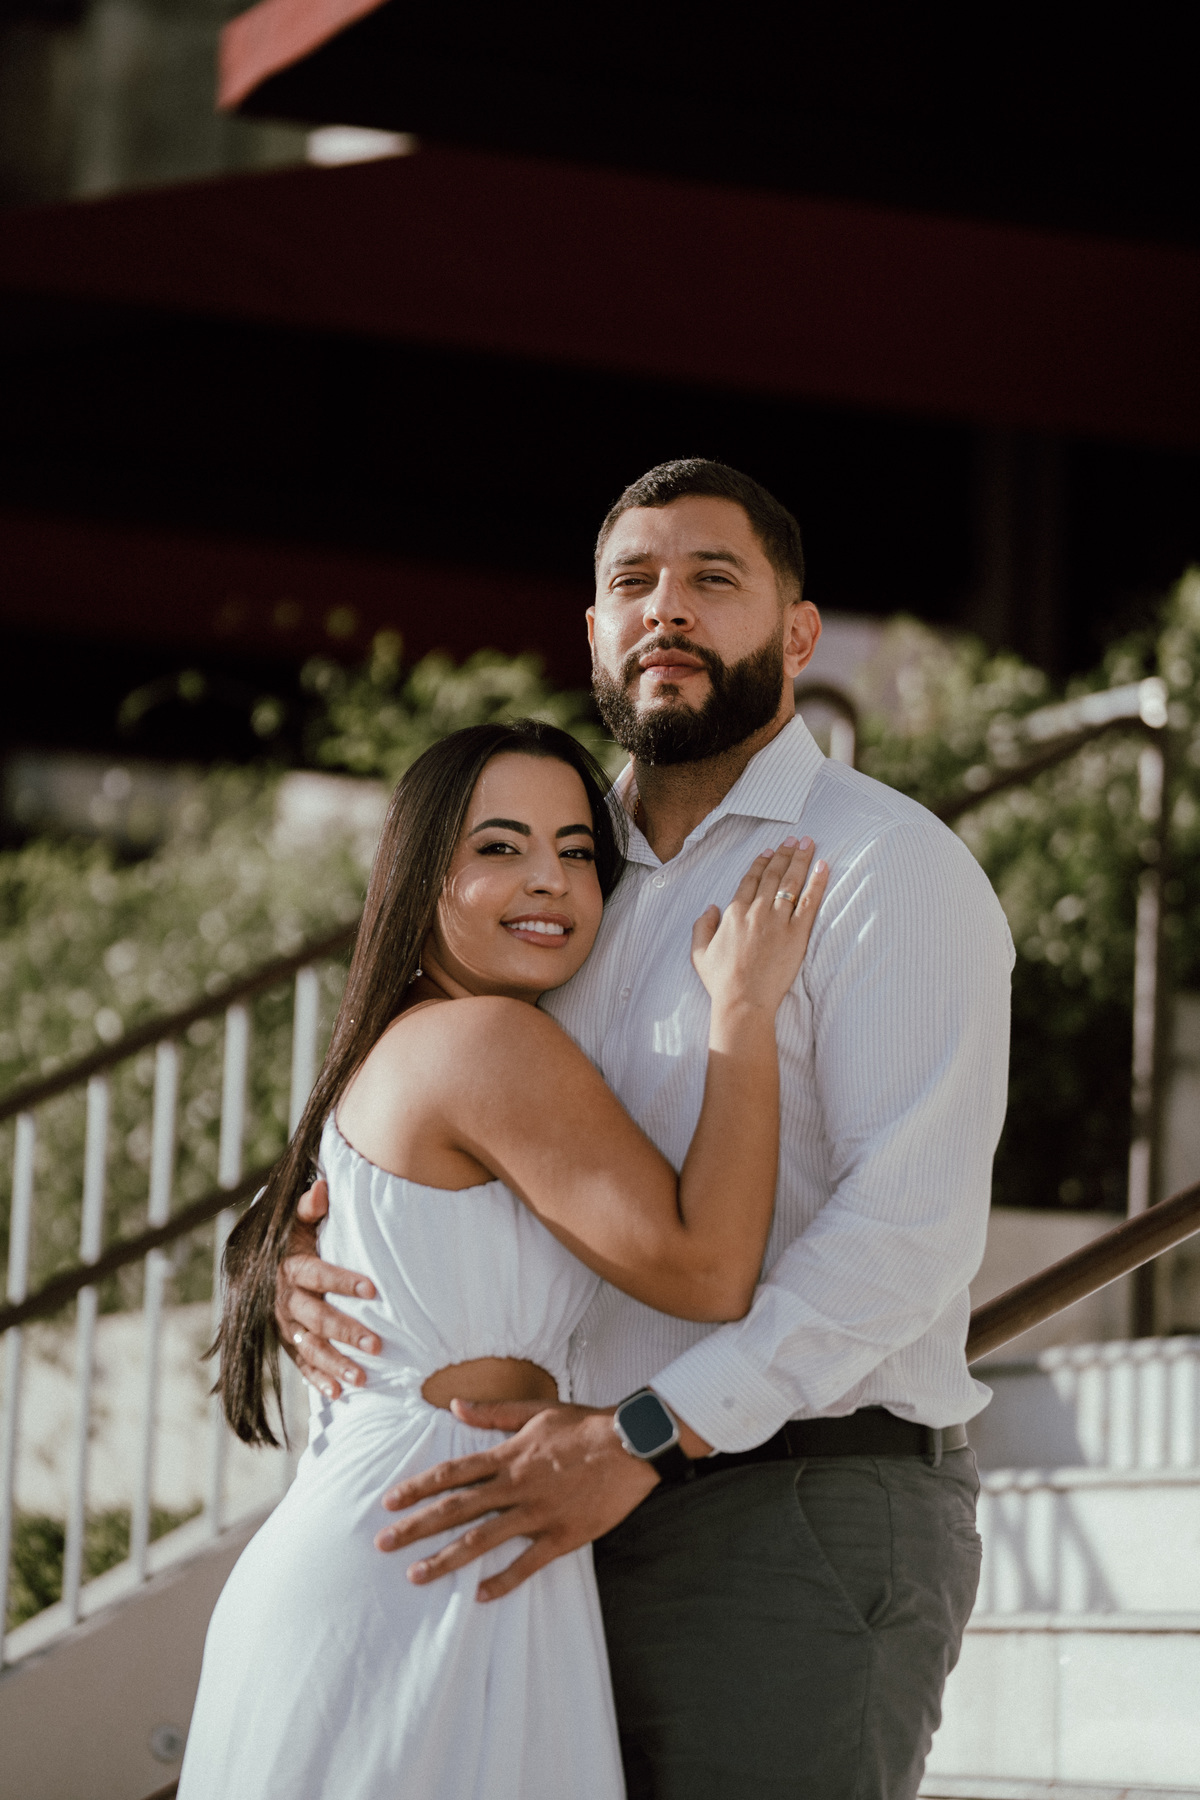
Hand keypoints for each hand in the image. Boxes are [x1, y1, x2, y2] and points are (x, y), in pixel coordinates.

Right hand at [275, 1178, 380, 1398]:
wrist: (263, 1265)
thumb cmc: (295, 1239)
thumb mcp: (297, 1221)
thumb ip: (309, 1207)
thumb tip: (323, 1188)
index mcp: (291, 1267)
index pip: (318, 1274)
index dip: (343, 1281)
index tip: (373, 1289)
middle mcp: (285, 1299)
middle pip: (317, 1317)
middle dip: (346, 1331)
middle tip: (377, 1346)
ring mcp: (285, 1325)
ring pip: (310, 1347)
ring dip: (336, 1364)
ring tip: (364, 1379)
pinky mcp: (287, 1342)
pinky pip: (300, 1365)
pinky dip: (318, 1380)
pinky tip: (339, 1394)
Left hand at [374, 1400, 661, 1601]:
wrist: (632, 1445)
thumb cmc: (584, 1425)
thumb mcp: (536, 1410)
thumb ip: (493, 1413)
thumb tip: (454, 1406)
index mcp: (508, 1456)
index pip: (452, 1473)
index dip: (418, 1487)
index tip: (390, 1502)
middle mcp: (516, 1486)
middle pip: (456, 1508)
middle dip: (417, 1526)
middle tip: (383, 1542)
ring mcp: (538, 1514)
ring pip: (483, 1539)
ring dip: (446, 1558)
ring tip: (416, 1576)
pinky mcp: (562, 1536)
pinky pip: (528, 1563)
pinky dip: (503, 1581)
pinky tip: (480, 1596)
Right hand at [691, 837, 826, 1015]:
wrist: (743, 1002)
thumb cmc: (721, 982)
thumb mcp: (699, 953)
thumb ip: (702, 926)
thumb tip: (711, 907)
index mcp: (733, 913)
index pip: (750, 880)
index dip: (761, 863)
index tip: (769, 851)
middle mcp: (756, 911)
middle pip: (773, 875)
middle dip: (784, 853)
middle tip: (793, 840)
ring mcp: (777, 921)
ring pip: (791, 882)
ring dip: (800, 859)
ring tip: (808, 843)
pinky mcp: (797, 934)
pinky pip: (809, 902)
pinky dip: (817, 882)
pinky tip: (823, 866)